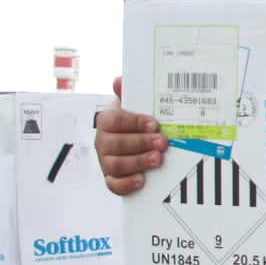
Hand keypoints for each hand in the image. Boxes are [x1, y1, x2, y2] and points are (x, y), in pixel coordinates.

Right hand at [96, 76, 167, 195]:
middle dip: (140, 143)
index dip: (134, 122)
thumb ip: (127, 92)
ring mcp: (106, 161)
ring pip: (116, 164)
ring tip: (158, 159)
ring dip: (138, 161)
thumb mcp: (134, 104)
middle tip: (162, 142)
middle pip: (116, 144)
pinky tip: (142, 180)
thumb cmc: (133, 122)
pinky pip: (114, 185)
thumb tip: (119, 80)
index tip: (154, 123)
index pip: (114, 120)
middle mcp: (103, 142)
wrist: (132, 139)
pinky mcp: (112, 179)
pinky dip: (127, 184)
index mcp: (106, 121)